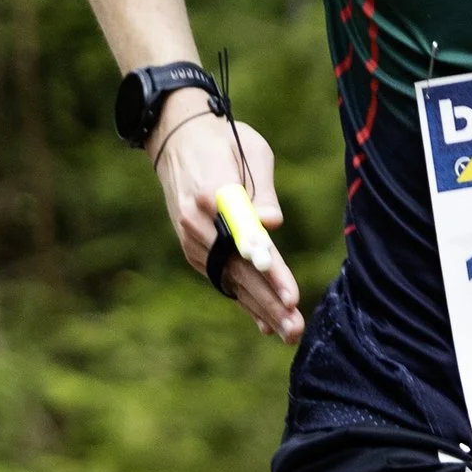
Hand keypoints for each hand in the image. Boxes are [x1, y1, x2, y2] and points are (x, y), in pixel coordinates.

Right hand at [149, 103, 304, 342]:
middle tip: (296, 328)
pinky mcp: (192, 248)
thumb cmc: (223, 140)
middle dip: (269, 302)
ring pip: (230, 280)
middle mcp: (196, 223)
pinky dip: (243, 300)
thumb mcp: (250, 151)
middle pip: (237, 270)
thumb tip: (273, 224)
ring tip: (288, 333)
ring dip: (260, 309)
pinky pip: (220, 278)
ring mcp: (190, 238)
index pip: (247, 241)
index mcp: (212, 194)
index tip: (291, 295)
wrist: (176, 138)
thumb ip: (263, 191)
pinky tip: (264, 323)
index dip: (270, 271)